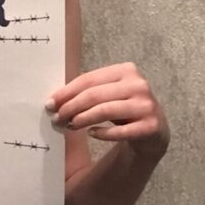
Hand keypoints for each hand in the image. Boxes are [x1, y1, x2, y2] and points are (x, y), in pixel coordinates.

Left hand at [46, 62, 169, 161]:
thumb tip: (55, 100)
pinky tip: (92, 134)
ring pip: (105, 111)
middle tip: (57, 118)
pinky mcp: (151, 126)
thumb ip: (88, 91)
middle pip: (94, 95)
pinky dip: (103, 133)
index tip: (50, 103)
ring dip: (82, 119)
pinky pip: (120, 131)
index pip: (88, 79)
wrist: (154, 130)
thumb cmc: (124, 108)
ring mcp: (146, 105)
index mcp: (126, 70)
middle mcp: (139, 85)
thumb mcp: (109, 93)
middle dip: (71, 107)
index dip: (66, 92)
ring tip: (69, 126)